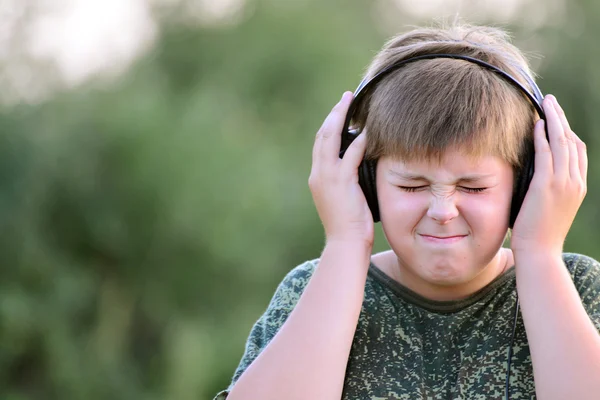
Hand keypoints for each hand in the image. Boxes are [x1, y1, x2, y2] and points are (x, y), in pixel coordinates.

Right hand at [308, 92, 373, 246]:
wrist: (345, 244)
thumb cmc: (349, 225)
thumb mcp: (343, 198)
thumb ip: (346, 179)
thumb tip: (359, 165)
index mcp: (317, 177)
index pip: (320, 144)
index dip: (329, 124)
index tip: (340, 111)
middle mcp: (318, 174)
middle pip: (322, 135)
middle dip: (334, 114)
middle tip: (346, 97)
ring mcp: (328, 177)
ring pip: (331, 138)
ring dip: (342, 117)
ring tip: (353, 102)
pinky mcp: (341, 182)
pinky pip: (350, 154)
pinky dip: (359, 140)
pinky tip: (368, 129)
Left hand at [511, 95, 586, 256]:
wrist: (540, 252)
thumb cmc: (537, 233)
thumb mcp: (547, 206)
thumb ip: (546, 187)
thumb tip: (534, 174)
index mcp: (578, 186)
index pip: (577, 151)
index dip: (566, 131)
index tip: (555, 117)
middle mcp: (576, 181)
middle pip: (572, 141)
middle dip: (562, 118)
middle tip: (551, 101)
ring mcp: (564, 183)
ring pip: (562, 142)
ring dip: (554, 119)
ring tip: (545, 103)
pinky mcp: (548, 186)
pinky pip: (547, 154)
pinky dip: (543, 136)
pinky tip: (536, 124)